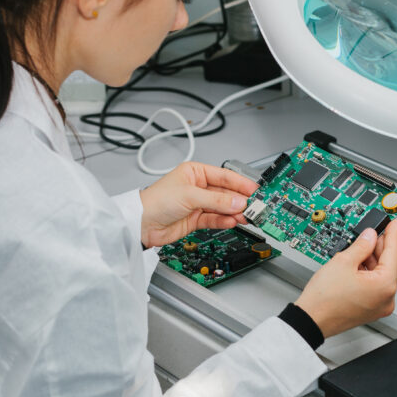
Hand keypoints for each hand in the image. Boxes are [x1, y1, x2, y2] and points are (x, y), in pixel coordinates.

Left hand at [138, 162, 257, 247]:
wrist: (141, 224)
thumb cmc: (156, 202)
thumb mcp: (190, 196)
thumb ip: (217, 201)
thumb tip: (238, 202)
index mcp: (195, 172)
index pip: (224, 176)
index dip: (241, 183)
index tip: (255, 190)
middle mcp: (198, 187)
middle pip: (226, 193)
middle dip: (240, 200)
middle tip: (255, 207)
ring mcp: (198, 204)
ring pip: (222, 208)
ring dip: (235, 212)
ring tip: (247, 216)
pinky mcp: (196, 220)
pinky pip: (215, 219)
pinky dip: (224, 221)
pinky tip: (233, 221)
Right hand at [295, 220, 396, 338]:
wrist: (311, 319)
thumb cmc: (324, 299)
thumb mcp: (344, 261)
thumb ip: (362, 245)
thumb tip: (370, 236)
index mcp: (385, 286)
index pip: (394, 253)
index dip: (392, 234)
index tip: (392, 223)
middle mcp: (387, 299)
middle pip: (388, 265)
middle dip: (379, 247)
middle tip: (373, 232)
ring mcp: (379, 306)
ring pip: (380, 275)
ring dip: (371, 260)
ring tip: (358, 248)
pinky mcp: (370, 310)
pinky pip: (374, 286)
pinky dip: (367, 273)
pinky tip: (356, 263)